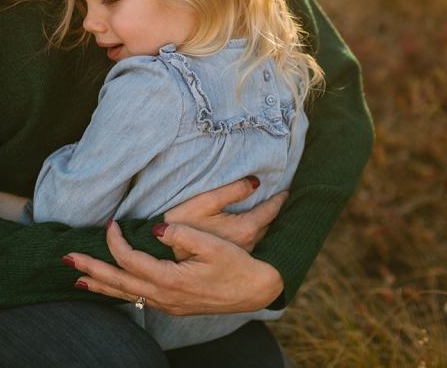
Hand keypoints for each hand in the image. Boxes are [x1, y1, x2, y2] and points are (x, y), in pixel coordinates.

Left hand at [66, 221, 284, 314]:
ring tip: (76, 281)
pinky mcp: (172, 305)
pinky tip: (110, 290)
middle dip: (91, 269)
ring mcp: (166, 304)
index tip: (111, 222)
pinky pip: (136, 300)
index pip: (130, 259)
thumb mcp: (214, 246)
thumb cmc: (237, 264)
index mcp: (171, 279)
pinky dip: (117, 294)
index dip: (115, 240)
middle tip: (66, 259)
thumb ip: (183, 235)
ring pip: (124, 295)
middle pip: (118, 282)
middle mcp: (164, 296)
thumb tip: (155, 228)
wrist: (256, 289)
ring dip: (100, 285)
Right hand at [163, 176, 287, 259]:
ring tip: (273, 215)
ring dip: (269, 228)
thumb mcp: (203, 203)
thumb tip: (255, 182)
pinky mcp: (231, 264)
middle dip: (278, 214)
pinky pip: (254, 249)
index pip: (270, 211)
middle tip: (286, 201)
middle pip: (270, 227)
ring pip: (264, 240)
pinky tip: (256, 235)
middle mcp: (247, 246)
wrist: (159, 257)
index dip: (280, 199)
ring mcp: (240, 257)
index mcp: (244, 230)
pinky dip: (259, 239)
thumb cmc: (180, 225)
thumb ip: (231, 191)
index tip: (287, 191)